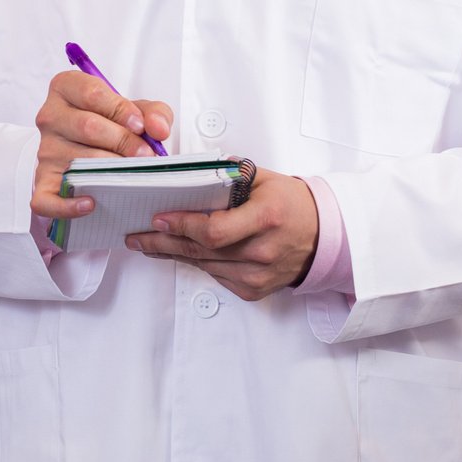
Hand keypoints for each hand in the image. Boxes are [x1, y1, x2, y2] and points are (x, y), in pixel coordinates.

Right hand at [30, 70, 173, 222]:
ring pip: (78, 161)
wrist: (84, 146)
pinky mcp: (42, 181)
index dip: (121, 110)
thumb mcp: (134, 110)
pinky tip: (90, 204)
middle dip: (123, 142)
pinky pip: (46, 198)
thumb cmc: (110, 124)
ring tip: (132, 176)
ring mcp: (45, 150)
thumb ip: (153, 113)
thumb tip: (158, 130)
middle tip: (145, 156)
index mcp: (66, 88)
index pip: (92, 94)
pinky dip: (67, 205)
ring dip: (111, 172)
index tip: (140, 125)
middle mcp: (50, 117)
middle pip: (87, 127)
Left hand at [123, 168, 318, 300]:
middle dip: (162, 243)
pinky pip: (215, 276)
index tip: (157, 219)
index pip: (213, 231)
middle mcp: (261, 251)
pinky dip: (197, 263)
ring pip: (203, 266)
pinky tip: (178, 254)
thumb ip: (230, 174)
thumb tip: (193, 171)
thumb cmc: (293, 205)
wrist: (325, 237)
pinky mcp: (254, 290)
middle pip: (200, 251)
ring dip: (173, 254)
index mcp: (265, 219)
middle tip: (136, 237)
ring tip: (148, 243)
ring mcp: (257, 275)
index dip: (181, 226)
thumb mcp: (265, 179)